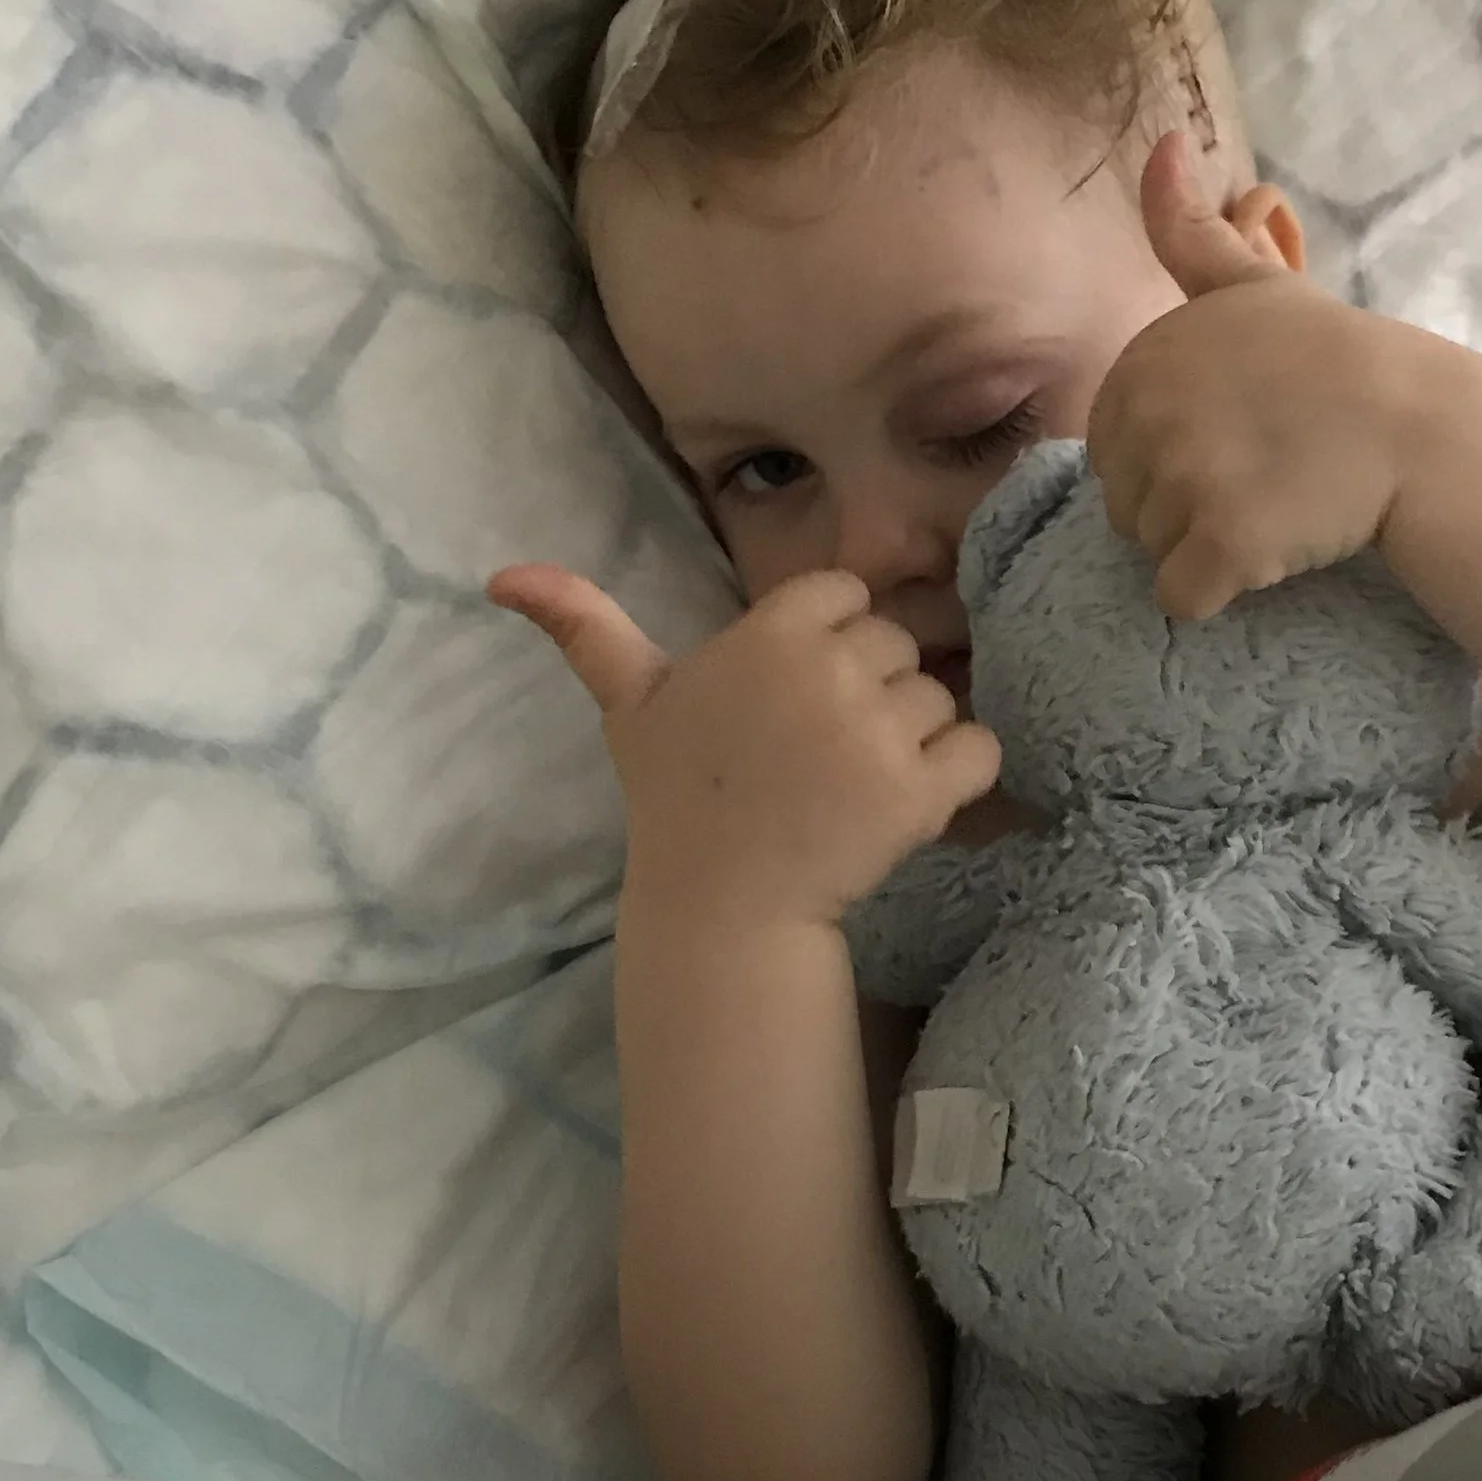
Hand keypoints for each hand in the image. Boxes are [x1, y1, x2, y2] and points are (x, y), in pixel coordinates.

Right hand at [487, 564, 1000, 928]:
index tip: (799, 698)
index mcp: (769, 632)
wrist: (720, 904)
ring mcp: (878, 730)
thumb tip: (500, 575)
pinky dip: (963, 775)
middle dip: (874, 691)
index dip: (833, 642)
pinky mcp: (921, 791)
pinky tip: (913, 802)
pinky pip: (981, 748)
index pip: (846, 594)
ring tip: (858, 784)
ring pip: (940, 695)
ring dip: (915, 738)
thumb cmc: (677, 798)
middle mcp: (828, 668)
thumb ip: (583, 625)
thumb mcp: (629, 702)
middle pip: (897, 642)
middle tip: (825, 753)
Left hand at [1088, 133, 1425, 618]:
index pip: (1114, 449)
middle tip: (1261, 476)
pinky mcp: (1224, 544)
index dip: (1173, 456)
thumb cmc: (1336, 358)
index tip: (1240, 439)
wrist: (1420, 427)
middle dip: (1182, 506)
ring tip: (1274, 508)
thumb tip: (1161, 141)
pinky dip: (1218, 593)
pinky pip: (1183, 597)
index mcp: (1143, 360)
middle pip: (1126, 506)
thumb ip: (1192, 230)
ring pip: (1152, 552)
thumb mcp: (1255, 284)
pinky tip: (1269, 556)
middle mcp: (1150, 413)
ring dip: (1203, 549)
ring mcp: (1185, 480)